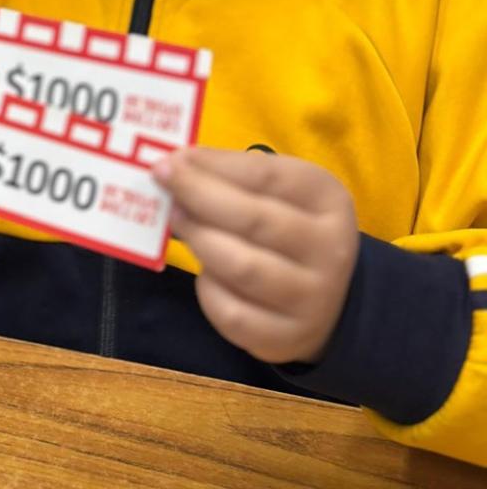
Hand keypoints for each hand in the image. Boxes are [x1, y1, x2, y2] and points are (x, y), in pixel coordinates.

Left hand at [153, 148, 358, 364]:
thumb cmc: (290, 227)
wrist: (333, 300)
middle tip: (163, 184)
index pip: (266, 176)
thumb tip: (179, 162)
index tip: (173, 159)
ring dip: (199, 239)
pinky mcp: (288, 338)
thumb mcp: (279, 191)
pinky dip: (208, 289)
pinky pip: (232, 314)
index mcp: (327, 199)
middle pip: (254, 220)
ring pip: (242, 268)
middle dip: (199, 197)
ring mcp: (312, 299)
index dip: (214, 166)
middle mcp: (329, 249)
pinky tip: (205, 271)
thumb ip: (234, 174)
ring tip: (177, 220)